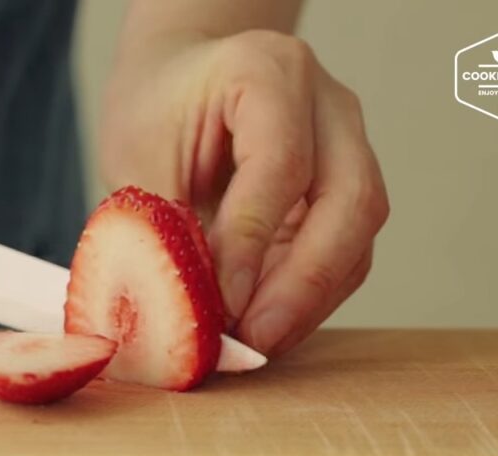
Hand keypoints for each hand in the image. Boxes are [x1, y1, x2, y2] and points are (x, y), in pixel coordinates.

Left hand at [100, 30, 388, 355]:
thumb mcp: (137, 161)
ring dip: (312, 300)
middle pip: (351, 199)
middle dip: (305, 284)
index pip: (281, 165)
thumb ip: (165, 230)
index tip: (222, 304)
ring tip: (257, 342)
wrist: (180, 79)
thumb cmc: (155, 110)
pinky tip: (270, 325)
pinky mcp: (345, 191)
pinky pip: (348, 252)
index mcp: (268, 71)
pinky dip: (312, 296)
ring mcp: (348, 146)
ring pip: (359, 234)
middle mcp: (327, 105)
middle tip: (255, 339)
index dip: (252, 244)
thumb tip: (188, 315)